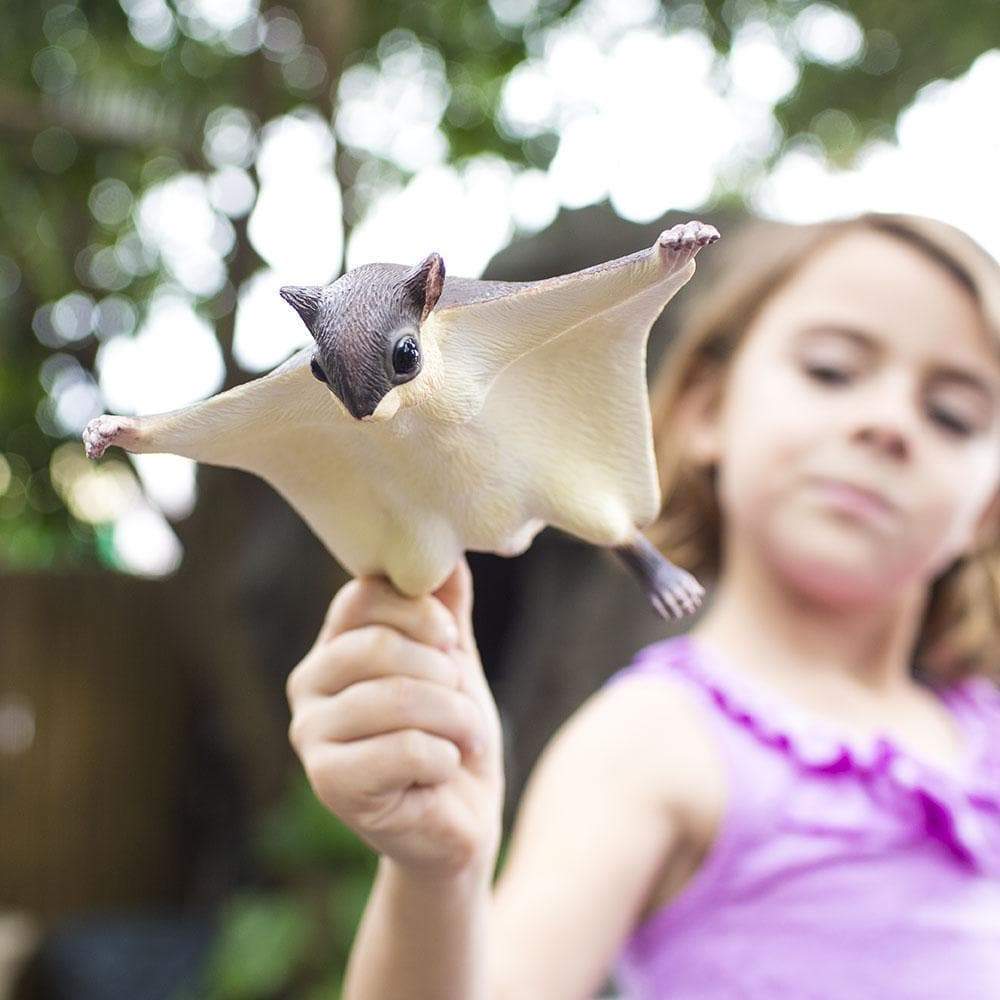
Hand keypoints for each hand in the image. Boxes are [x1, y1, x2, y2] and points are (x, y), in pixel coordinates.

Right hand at [286, 557, 504, 879]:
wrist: (459, 817)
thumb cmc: (452, 733)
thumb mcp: (456, 661)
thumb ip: (446, 609)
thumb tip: (448, 555)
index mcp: (335, 644)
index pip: (363, 595)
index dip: (421, 611)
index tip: (452, 639)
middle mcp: (309, 682)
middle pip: (379, 646)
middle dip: (445, 675)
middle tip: (465, 703)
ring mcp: (311, 734)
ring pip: (396, 698)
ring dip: (454, 719)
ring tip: (465, 738)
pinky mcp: (329, 783)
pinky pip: (403, 749)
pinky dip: (443, 758)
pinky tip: (441, 771)